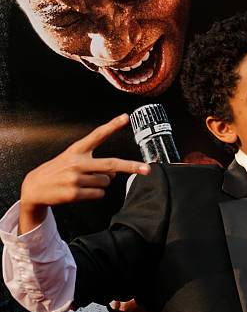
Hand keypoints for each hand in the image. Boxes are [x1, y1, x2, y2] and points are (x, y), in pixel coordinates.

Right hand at [19, 114, 149, 233]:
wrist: (34, 188)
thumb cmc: (58, 171)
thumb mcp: (72, 159)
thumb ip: (95, 162)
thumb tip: (116, 173)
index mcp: (77, 150)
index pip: (97, 135)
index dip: (112, 126)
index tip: (126, 117)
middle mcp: (78, 162)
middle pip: (112, 164)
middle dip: (131, 167)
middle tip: (147, 169)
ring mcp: (76, 178)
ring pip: (107, 182)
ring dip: (101, 183)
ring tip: (84, 182)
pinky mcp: (75, 193)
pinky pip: (99, 194)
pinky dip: (96, 194)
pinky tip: (81, 191)